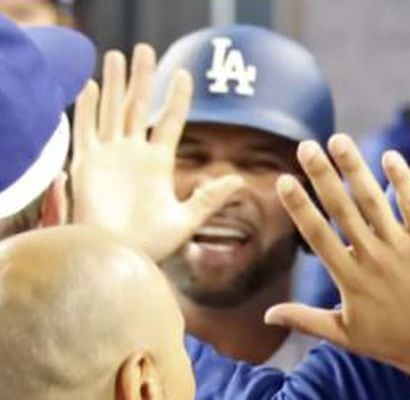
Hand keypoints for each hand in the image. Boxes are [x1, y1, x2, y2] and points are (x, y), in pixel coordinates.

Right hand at [70, 45, 243, 262]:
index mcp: (158, 164)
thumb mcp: (187, 219)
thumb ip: (210, 198)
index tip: (185, 75)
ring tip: (116, 55)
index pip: (169, 122)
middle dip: (141, 78)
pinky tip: (90, 85)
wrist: (120, 256)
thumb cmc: (152, 245)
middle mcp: (132, 154)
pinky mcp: (87, 163)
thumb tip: (239, 180)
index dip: (176, 98)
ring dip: (112, 83)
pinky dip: (86, 107)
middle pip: (136, 106)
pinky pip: (85, 128)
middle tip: (146, 48)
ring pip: (110, 109)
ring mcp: (109, 155)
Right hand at [265, 135, 409, 377]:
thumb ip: (307, 320)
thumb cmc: (395, 344)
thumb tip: (267, 315)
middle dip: (323, 176)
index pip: (318, 237)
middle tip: (306, 146)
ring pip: (375, 202)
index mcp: (351, 280)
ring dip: (356, 169)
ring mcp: (403, 249)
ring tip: (339, 141)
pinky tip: (390, 157)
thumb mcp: (347, 337)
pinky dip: (402, 181)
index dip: (300, 208)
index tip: (284, 180)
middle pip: (343, 210)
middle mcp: (374, 259)